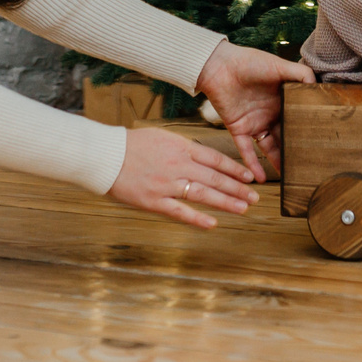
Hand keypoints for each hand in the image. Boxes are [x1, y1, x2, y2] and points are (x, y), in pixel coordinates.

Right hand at [106, 127, 257, 229]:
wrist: (105, 154)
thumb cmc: (132, 144)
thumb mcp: (163, 137)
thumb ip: (184, 148)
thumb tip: (203, 157)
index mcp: (181, 147)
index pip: (215, 159)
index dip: (235, 169)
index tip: (249, 177)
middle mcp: (178, 165)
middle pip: (215, 178)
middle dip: (238, 188)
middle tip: (255, 197)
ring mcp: (166, 184)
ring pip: (203, 194)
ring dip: (225, 202)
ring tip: (243, 209)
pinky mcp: (153, 201)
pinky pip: (179, 211)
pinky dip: (197, 219)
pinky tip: (213, 224)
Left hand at [195, 40, 313, 180]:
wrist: (218, 65)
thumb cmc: (249, 62)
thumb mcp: (279, 66)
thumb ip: (300, 74)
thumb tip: (318, 86)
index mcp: (282, 101)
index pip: (297, 120)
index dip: (306, 131)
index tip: (320, 145)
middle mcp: (270, 115)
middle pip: (285, 137)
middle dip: (295, 151)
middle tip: (307, 166)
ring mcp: (254, 123)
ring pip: (269, 148)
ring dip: (277, 162)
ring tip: (288, 177)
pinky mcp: (238, 129)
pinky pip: (246, 151)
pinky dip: (253, 164)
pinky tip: (260, 178)